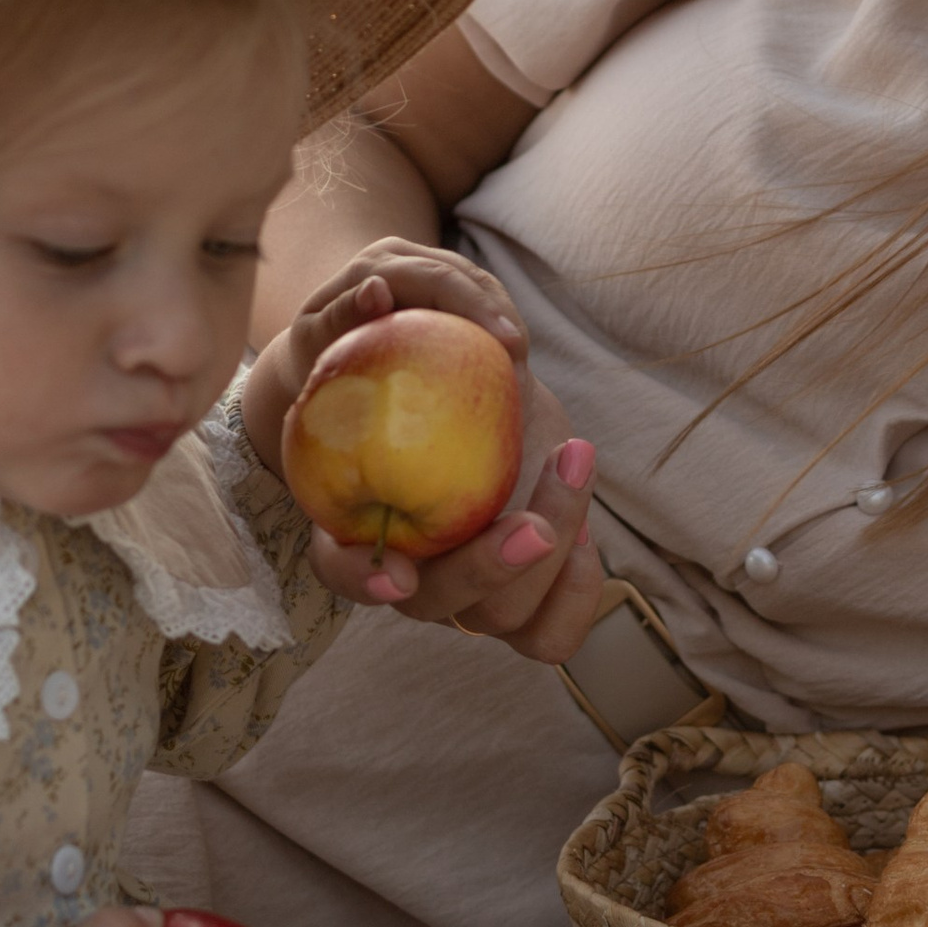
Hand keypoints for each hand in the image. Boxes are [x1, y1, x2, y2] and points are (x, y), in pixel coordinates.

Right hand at [240, 244, 607, 667]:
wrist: (480, 401)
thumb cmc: (429, 361)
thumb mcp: (409, 331)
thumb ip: (387, 312)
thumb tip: (375, 292)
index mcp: (354, 526)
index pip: (340, 571)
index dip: (362, 580)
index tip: (397, 575)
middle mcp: (410, 575)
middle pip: (436, 604)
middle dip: (487, 570)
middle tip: (532, 523)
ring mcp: (469, 594)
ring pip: (503, 618)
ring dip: (553, 556)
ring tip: (575, 462)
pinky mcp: (524, 596)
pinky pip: (553, 634)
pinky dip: (579, 588)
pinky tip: (588, 532)